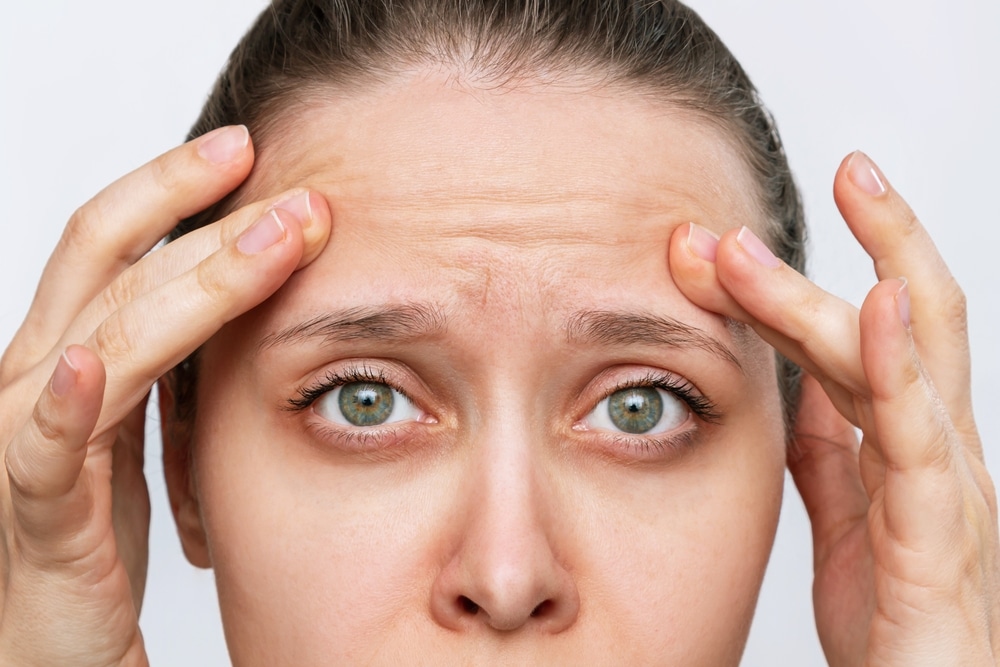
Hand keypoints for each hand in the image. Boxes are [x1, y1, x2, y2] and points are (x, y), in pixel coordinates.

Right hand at [0, 125, 331, 665]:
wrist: (50, 642)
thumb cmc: (96, 535)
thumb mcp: (145, 429)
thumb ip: (172, 363)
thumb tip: (240, 296)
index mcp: (72, 351)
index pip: (117, 241)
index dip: (174, 187)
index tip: (251, 149)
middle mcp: (41, 376)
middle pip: (115, 262)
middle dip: (210, 216)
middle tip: (303, 192)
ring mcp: (31, 439)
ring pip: (108, 334)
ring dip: (196, 282)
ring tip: (274, 240)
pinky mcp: (41, 513)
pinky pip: (45, 448)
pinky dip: (63, 402)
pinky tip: (88, 365)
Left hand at [669, 152, 999, 665]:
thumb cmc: (894, 620)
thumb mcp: (843, 516)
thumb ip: (829, 449)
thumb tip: (798, 381)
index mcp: (906, 443)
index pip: (858, 335)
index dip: (799, 279)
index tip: (732, 235)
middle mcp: (937, 452)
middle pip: (900, 321)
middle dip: (854, 244)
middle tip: (785, 192)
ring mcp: (947, 489)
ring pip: (899, 360)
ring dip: (829, 287)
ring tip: (788, 226)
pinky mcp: (939, 542)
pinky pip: (920, 441)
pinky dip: (897, 366)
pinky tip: (874, 304)